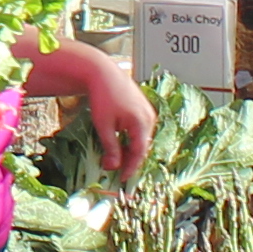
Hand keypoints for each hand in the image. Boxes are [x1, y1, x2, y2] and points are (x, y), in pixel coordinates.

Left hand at [71, 59, 155, 173]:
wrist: (103, 72)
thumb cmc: (103, 96)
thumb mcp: (103, 125)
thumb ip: (110, 147)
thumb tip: (113, 167)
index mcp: (142, 122)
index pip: (139, 153)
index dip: (131, 168)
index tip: (122, 179)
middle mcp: (149, 118)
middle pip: (141, 146)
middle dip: (130, 160)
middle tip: (117, 172)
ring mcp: (148, 112)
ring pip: (140, 138)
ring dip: (130, 150)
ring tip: (116, 160)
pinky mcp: (142, 109)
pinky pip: (139, 130)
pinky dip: (130, 139)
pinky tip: (120, 144)